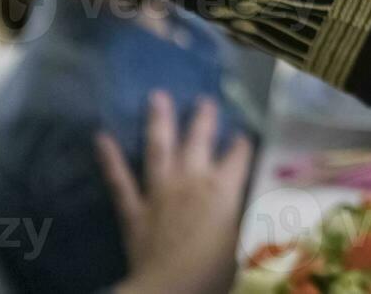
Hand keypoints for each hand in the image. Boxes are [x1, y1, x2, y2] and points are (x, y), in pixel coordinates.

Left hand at [99, 93, 253, 293]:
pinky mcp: (135, 210)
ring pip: (160, 149)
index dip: (243, 144)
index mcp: (223, 188)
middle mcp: (192, 181)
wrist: (170, 289)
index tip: (245, 135)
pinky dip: (110, 159)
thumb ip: (257, 214)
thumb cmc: (216, 269)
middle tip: (206, 100)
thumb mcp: (249, 240)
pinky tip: (100, 138)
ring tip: (158, 96)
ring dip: (160, 121)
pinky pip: (120, 181)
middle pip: (199, 141)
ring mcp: (160, 193)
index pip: (238, 156)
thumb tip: (270, 198)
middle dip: (204, 119)